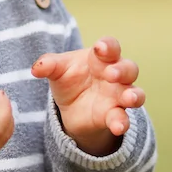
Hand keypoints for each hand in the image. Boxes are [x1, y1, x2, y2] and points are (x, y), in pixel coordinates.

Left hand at [31, 36, 145, 156]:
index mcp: (101, 57)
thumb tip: (36, 68)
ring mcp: (118, 96)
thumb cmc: (69, 78)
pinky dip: (122, 122)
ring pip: (135, 93)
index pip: (110, 47)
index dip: (108, 46)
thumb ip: (48, 65)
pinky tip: (118, 126)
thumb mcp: (57, 70)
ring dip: (134, 95)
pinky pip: (123, 118)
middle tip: (111, 74)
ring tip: (128, 99)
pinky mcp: (114, 115)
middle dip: (122, 70)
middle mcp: (115, 75)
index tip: (99, 48)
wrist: (70, 106)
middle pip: (128, 68)